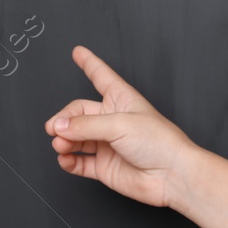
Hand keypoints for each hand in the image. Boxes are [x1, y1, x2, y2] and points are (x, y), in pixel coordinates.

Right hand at [44, 45, 199, 208]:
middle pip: (78, 112)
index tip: (78, 52)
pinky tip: (65, 158)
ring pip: (75, 137)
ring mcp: (107, 144)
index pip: (101, 76)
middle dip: (64, 119)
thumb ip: (86, 125)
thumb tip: (60, 127)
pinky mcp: (104, 166)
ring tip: (61, 144)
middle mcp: (112, 120)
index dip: (89, 63)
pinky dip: (68, 160)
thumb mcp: (120, 124)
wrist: (172, 175)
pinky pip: (79, 162)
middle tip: (55, 128)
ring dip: (64, 140)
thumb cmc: (160, 142)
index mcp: (121, 100)